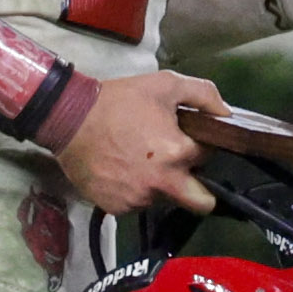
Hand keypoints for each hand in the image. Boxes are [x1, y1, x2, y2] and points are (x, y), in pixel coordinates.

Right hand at [56, 68, 223, 214]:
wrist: (67, 118)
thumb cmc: (117, 101)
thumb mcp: (164, 84)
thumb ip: (204, 94)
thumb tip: (226, 113)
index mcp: (177, 154)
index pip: (209, 157)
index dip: (201, 147)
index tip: (188, 140)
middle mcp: (161, 183)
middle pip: (201, 203)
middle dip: (201, 190)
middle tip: (183, 171)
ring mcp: (137, 199)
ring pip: (164, 200)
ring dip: (159, 186)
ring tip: (139, 162)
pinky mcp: (115, 207)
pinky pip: (136, 204)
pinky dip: (133, 191)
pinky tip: (121, 172)